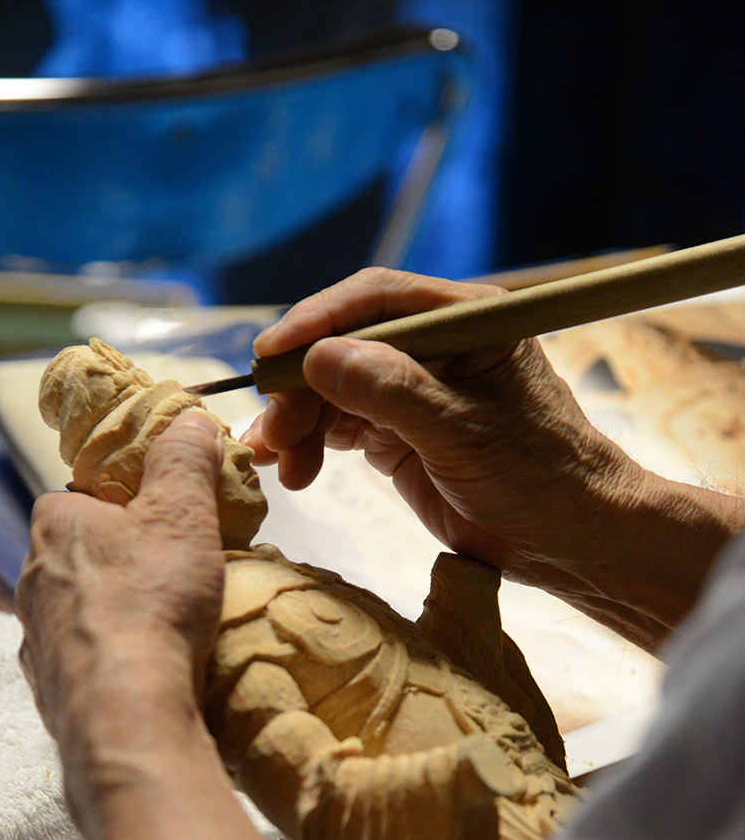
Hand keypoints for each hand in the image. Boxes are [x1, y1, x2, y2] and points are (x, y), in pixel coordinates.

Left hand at [15, 411, 225, 805]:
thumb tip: (190, 419)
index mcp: (54, 523)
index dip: (125, 502)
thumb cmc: (152, 599)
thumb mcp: (182, 511)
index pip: (82, 495)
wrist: (125, 709)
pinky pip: (84, 662)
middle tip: (177, 574)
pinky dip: (112, 662)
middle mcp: (31, 577)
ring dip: (117, 614)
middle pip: (82, 555)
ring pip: (80, 612)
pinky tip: (148, 671)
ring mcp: (36, 638)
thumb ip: (184, 459)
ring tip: (170, 629)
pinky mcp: (48, 690)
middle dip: (124, 561)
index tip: (167, 519)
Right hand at [243, 267, 639, 578]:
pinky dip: (315, 445)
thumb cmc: (538, 476)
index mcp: (464, 320)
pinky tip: (297, 471)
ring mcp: (416, 391)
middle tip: (272, 434)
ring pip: (335, 390)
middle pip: (344, 347)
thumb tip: (317, 357)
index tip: (270, 354)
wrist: (570, 539)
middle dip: (301, 389)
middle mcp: (435, 347)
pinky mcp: (402, 434)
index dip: (316, 321)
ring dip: (300, 423)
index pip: (375, 299)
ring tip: (280, 465)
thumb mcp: (462, 432)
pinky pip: (343, 427)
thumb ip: (390, 391)